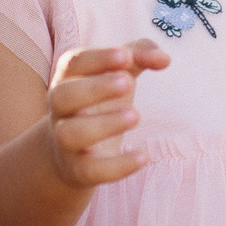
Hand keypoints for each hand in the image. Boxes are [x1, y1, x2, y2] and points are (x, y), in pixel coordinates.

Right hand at [43, 40, 170, 188]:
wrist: (70, 153)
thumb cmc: (100, 101)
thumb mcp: (119, 73)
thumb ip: (141, 56)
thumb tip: (164, 59)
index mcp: (68, 79)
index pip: (74, 63)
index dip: (98, 58)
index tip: (126, 56)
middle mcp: (60, 109)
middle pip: (63, 95)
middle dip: (95, 88)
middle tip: (128, 83)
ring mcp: (65, 141)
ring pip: (70, 134)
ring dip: (103, 124)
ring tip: (135, 116)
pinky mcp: (78, 169)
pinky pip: (91, 170)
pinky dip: (117, 166)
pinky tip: (143, 156)